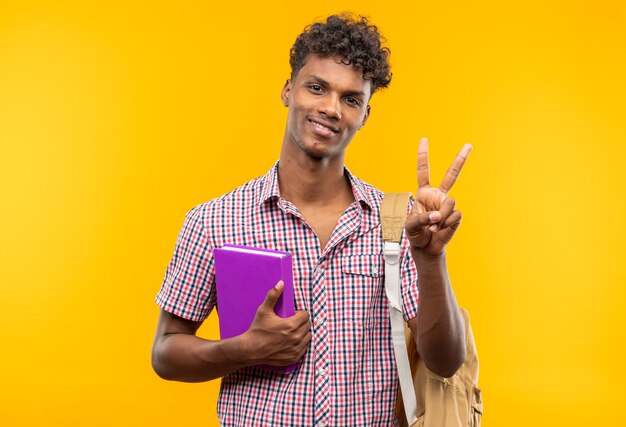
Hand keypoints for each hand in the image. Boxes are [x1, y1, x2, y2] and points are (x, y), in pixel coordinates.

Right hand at [241, 281, 311, 366]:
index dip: (299, 313)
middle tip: (291, 323)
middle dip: (301, 322)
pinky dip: (300, 344)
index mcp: (291, 325)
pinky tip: (290, 342)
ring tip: (291, 332)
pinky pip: (304, 348)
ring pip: (308, 337)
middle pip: (308, 325)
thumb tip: (281, 283)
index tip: (292, 315)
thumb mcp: (264, 310)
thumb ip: (273, 295)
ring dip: (302, 333)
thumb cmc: (257, 329)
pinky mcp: (294, 358)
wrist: (250, 350)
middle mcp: (296, 338)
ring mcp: (296, 349)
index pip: (306, 315)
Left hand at [405, 138, 471, 256]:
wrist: (426, 247)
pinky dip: (445, 224)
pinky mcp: (455, 216)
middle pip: (451, 175)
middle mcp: (438, 196)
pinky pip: (454, 216)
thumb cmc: (416, 234)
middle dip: (460, 159)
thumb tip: (438, 215)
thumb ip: (421, 218)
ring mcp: (448, 205)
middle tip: (469, 145)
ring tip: (434, 227)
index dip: (423, 156)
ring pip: (450, 203)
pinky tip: (440, 230)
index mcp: (424, 193)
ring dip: (441, 217)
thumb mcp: (410, 226)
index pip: (423, 171)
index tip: (424, 139)